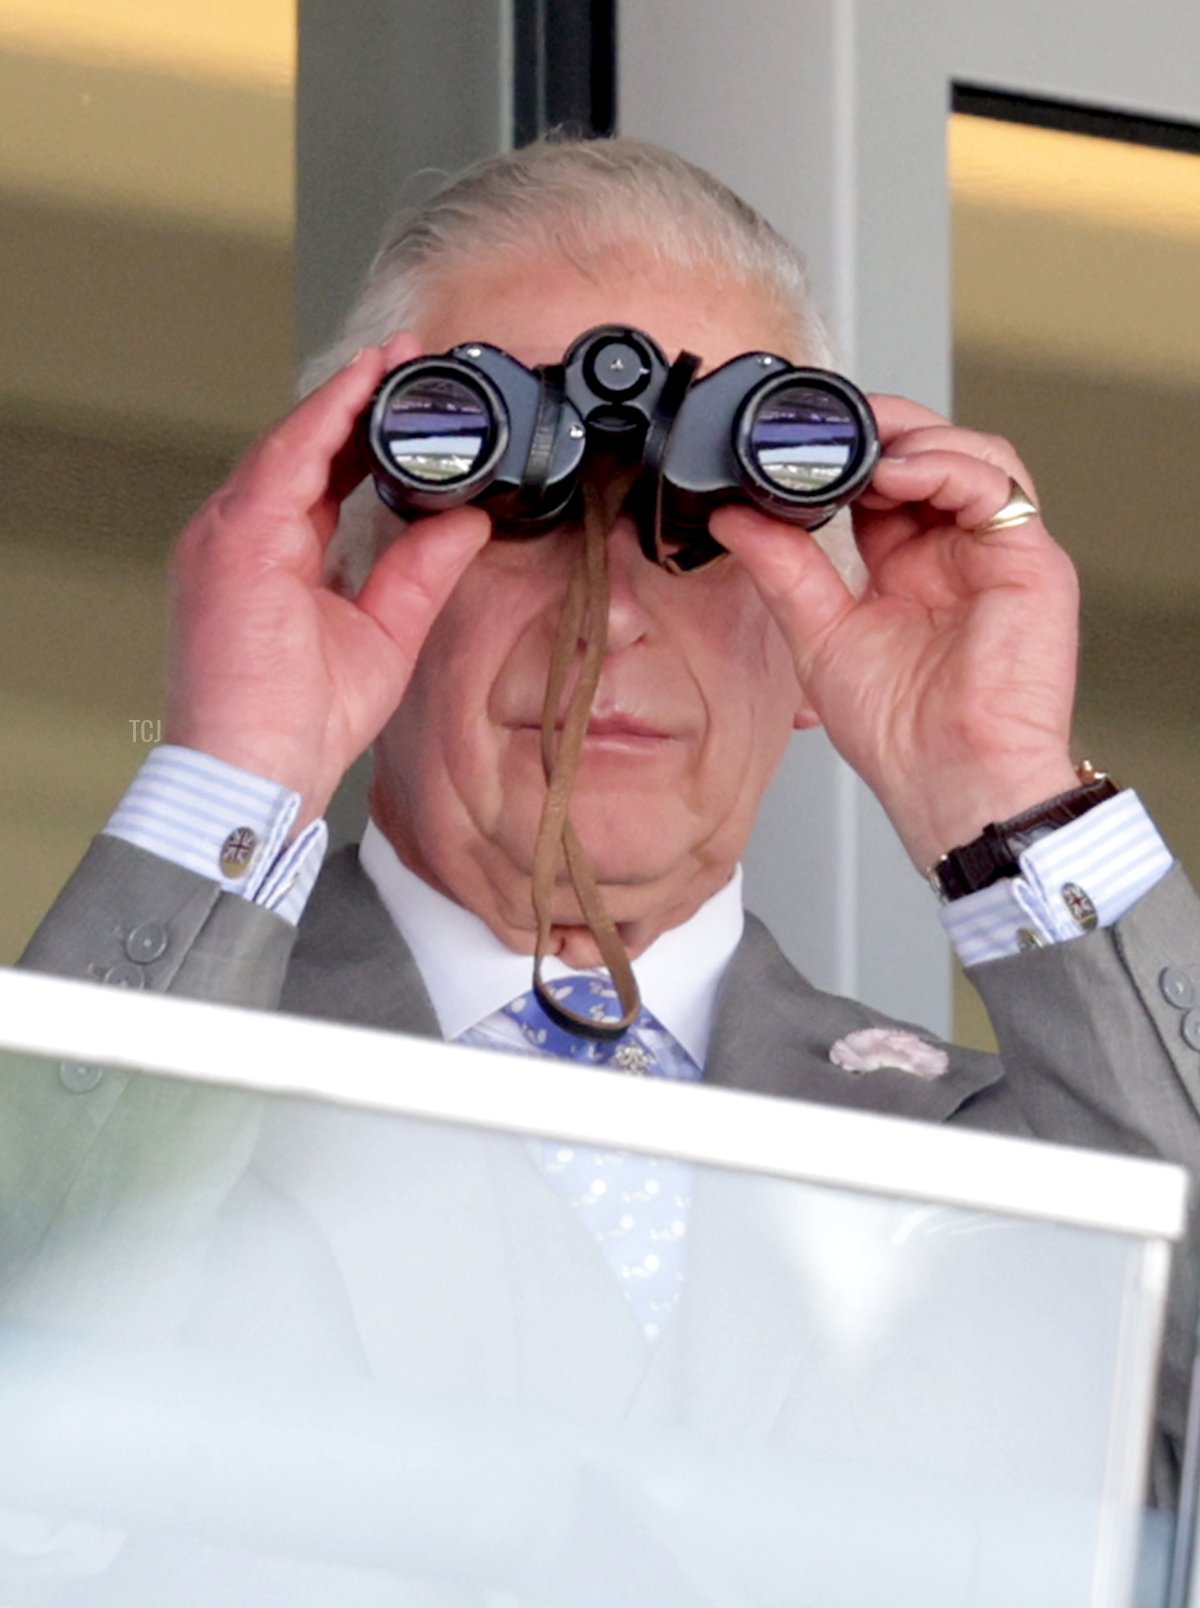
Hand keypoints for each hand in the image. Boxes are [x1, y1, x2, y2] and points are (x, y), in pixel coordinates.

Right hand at [164, 334, 490, 827]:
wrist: (254, 772)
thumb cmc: (296, 725)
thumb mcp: (385, 635)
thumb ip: (421, 572)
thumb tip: (467, 523)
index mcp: (272, 560)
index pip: (318, 479)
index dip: (361, 436)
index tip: (408, 404)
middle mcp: (241, 538)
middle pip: (302, 450)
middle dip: (356, 402)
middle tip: (408, 362)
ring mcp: (229, 536)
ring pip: (290, 442)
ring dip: (344, 396)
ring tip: (392, 361)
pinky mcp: (234, 542)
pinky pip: (284, 459)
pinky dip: (324, 419)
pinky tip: (362, 388)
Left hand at [711, 395, 1080, 871]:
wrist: (950, 784)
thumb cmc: (901, 735)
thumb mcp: (819, 636)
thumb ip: (783, 570)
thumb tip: (735, 519)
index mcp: (907, 567)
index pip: (882, 480)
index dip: (845, 453)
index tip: (795, 446)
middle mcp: (954, 552)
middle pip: (932, 453)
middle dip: (882, 429)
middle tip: (831, 428)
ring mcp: (996, 552)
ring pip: (972, 454)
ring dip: (915, 440)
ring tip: (866, 454)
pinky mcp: (1031, 560)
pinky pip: (999, 485)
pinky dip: (948, 466)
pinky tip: (901, 476)